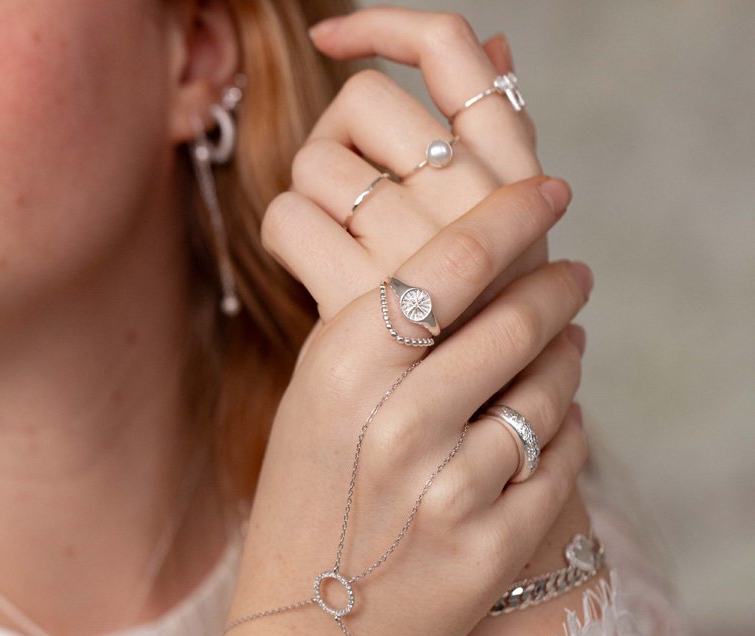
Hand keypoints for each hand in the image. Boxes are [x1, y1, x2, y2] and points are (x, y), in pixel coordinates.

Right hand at [227, 169, 590, 635]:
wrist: (311, 623)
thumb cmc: (311, 496)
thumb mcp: (316, 399)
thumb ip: (377, 329)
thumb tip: (465, 261)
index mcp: (342, 370)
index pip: (448, 264)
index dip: (508, 215)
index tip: (547, 190)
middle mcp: (396, 424)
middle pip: (512, 321)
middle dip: (557, 288)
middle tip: (574, 276)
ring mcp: (447, 489)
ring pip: (549, 391)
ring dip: (566, 359)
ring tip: (566, 346)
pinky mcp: (490, 544)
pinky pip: (561, 458)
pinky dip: (568, 429)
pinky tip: (554, 420)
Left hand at [265, 7, 545, 357]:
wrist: (456, 429)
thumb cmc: (479, 322)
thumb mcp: (509, 228)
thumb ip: (499, 139)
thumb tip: (494, 42)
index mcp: (515, 179)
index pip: (450, 52)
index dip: (383, 26)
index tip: (326, 38)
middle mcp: (475, 206)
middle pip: (363, 103)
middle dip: (336, 139)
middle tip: (348, 195)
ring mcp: (422, 255)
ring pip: (318, 160)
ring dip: (313, 195)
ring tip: (341, 245)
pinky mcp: (365, 304)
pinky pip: (289, 217)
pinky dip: (287, 236)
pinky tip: (312, 269)